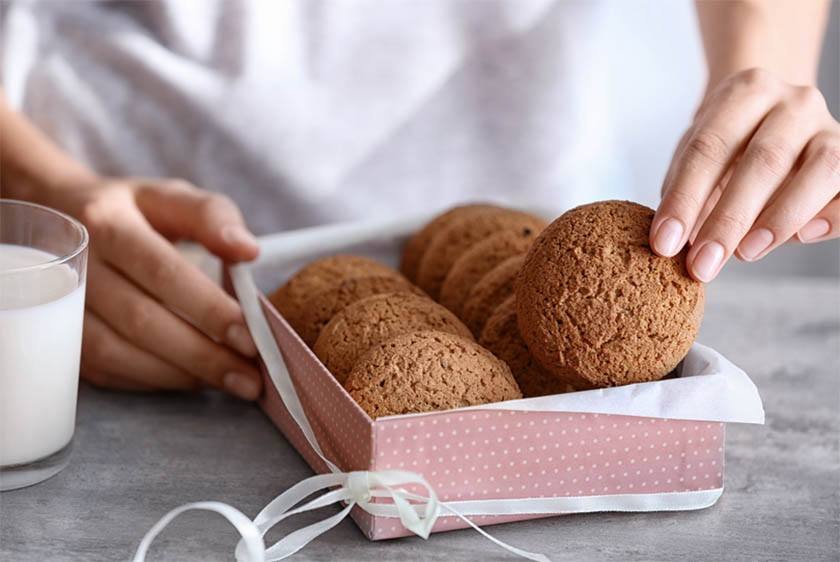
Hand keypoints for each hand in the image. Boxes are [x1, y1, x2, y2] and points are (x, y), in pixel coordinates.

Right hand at [51, 178, 262, 398]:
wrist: (57, 216)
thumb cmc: (132, 211)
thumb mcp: (171, 197)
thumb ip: (212, 216)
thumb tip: (247, 250)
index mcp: (108, 222)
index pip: (162, 271)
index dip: (207, 308)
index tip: (249, 336)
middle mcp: (76, 265)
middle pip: (139, 319)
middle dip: (200, 354)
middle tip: (249, 377)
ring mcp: (57, 305)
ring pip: (117, 352)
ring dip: (177, 375)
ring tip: (228, 381)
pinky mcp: (61, 336)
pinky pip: (105, 369)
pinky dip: (152, 380)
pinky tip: (190, 379)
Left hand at [651, 68, 839, 281]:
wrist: (772, 116)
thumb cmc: (726, 145)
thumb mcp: (696, 157)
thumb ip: (685, 191)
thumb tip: (674, 242)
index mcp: (745, 92)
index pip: (708, 147)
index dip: (684, 199)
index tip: (663, 243)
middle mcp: (794, 102)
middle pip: (764, 159)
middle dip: (728, 219)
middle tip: (702, 264)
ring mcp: (829, 127)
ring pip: (821, 168)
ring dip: (781, 218)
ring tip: (745, 253)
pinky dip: (832, 216)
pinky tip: (804, 236)